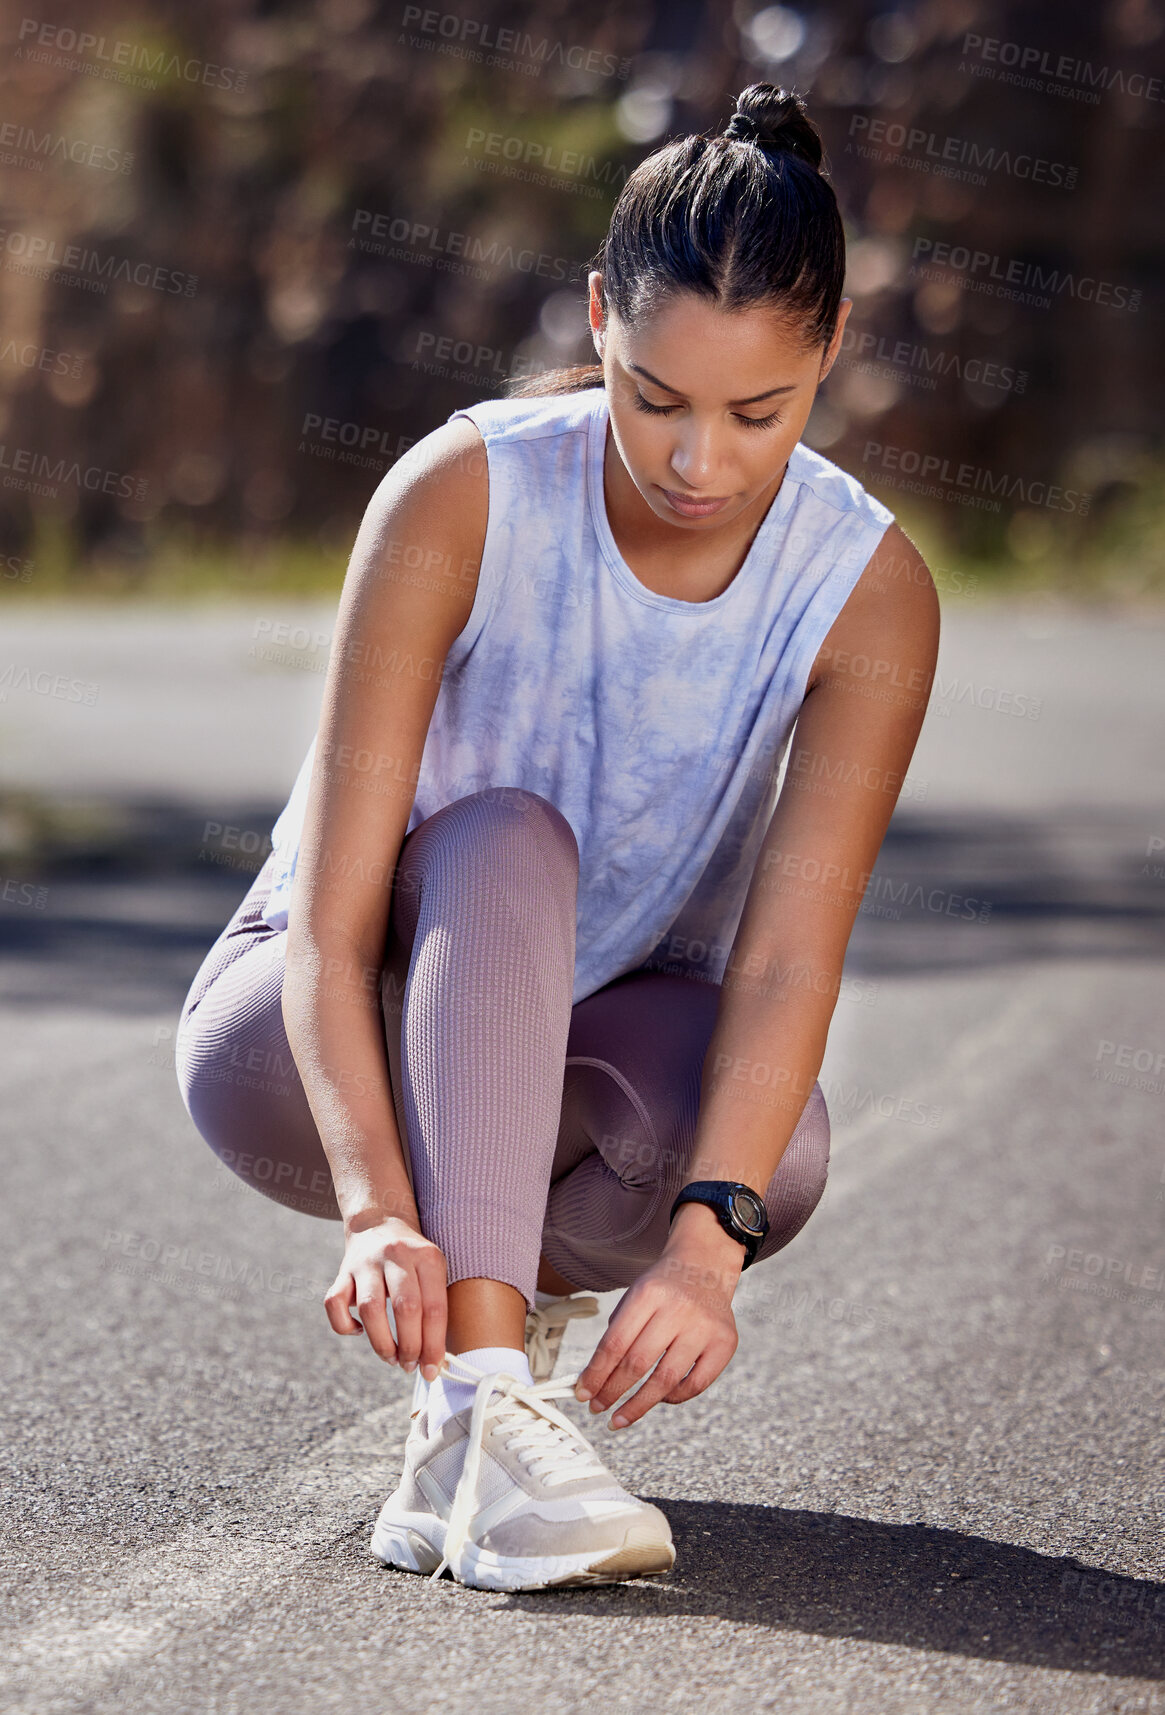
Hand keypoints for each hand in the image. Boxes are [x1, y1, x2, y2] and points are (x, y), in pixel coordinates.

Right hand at [324, 1216, 446, 1379]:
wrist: (380, 1222)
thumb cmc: (414, 1260)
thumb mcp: (434, 1270)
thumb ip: (436, 1309)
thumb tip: (436, 1361)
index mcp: (427, 1256)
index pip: (435, 1307)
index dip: (434, 1345)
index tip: (433, 1369)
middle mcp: (397, 1255)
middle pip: (406, 1308)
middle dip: (410, 1346)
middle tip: (410, 1366)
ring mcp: (367, 1262)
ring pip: (371, 1308)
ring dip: (382, 1343)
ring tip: (391, 1358)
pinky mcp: (343, 1271)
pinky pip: (334, 1303)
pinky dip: (345, 1325)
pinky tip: (358, 1331)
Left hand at [574, 1209, 742, 1427]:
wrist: (705, 1266)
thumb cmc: (663, 1288)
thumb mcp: (634, 1295)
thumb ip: (617, 1334)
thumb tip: (594, 1381)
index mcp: (649, 1293)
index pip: (615, 1343)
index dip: (596, 1374)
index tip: (582, 1393)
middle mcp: (679, 1309)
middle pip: (638, 1363)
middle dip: (612, 1392)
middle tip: (597, 1408)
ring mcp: (705, 1327)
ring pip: (666, 1380)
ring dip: (638, 1406)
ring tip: (619, 1418)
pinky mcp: (725, 1343)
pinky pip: (696, 1385)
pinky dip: (673, 1398)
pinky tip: (658, 1400)